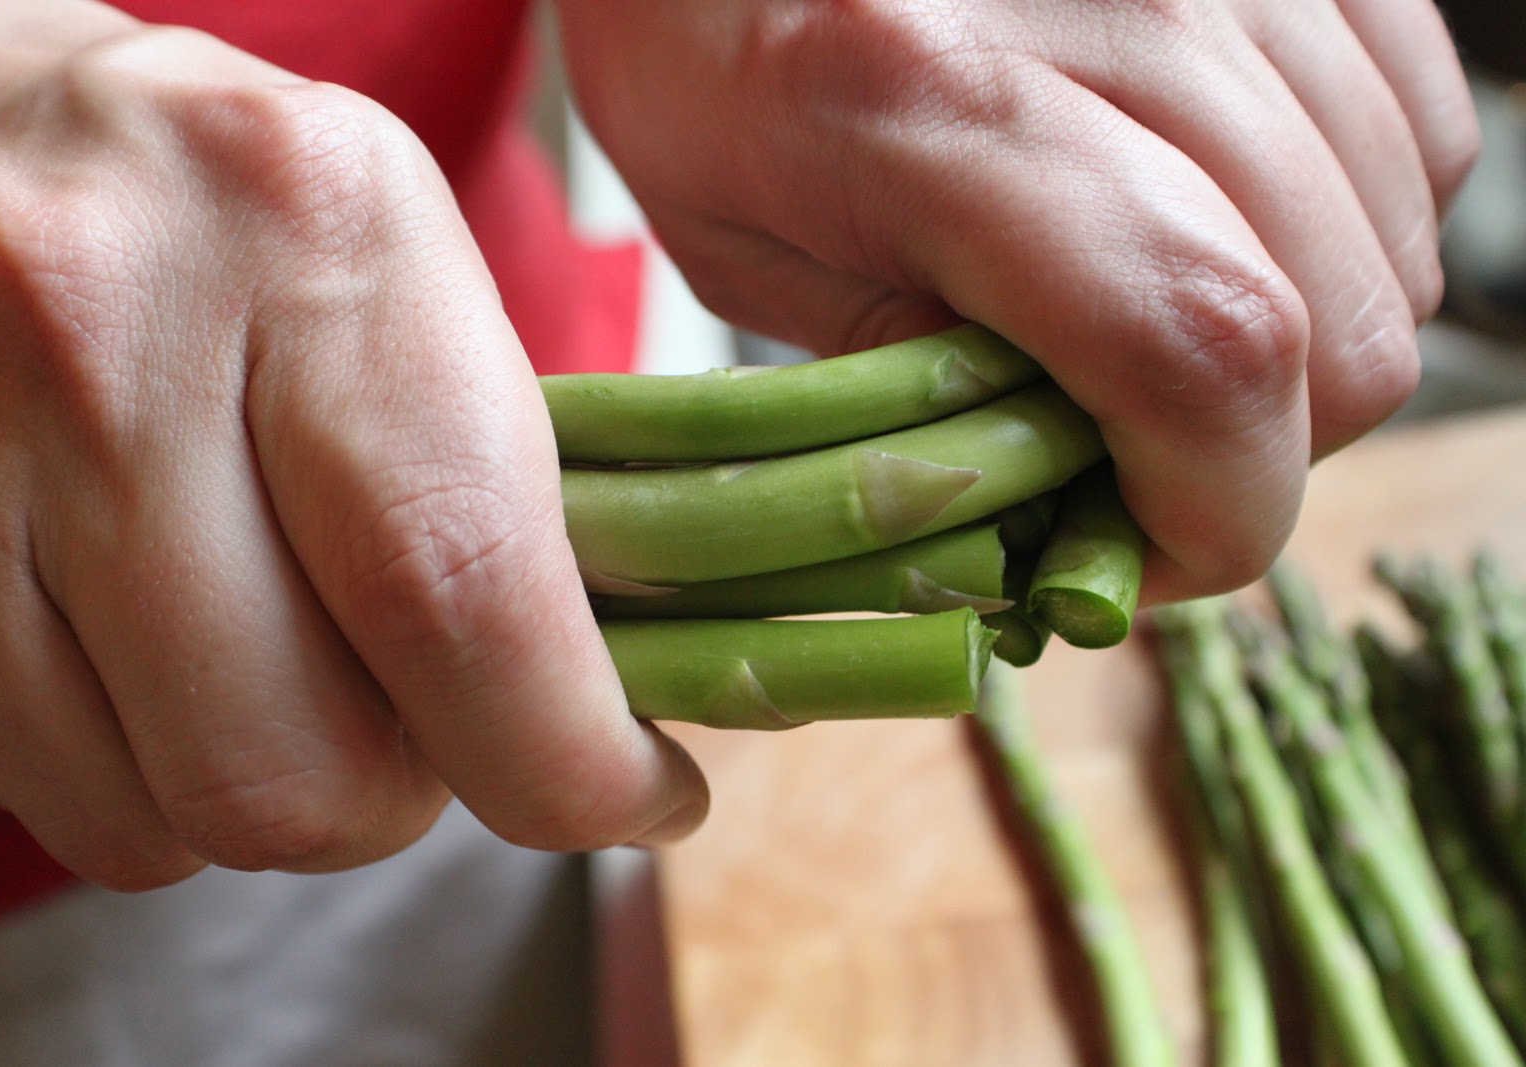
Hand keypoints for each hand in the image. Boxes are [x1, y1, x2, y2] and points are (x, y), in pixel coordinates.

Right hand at [0, 5, 704, 889]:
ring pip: (146, 814)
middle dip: (396, 800)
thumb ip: (509, 485)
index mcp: (322, 241)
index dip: (561, 758)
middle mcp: (116, 332)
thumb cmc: (236, 214)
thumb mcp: (417, 271)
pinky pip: (26, 778)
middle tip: (431, 728)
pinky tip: (162, 656)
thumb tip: (594, 710)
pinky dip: (128, 768)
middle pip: (287, 763)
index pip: (454, 592)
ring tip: (292, 680)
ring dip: (256, 797)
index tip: (623, 794)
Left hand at [555, 0, 1478, 602]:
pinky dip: (1348, 229)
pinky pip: (1421, 129)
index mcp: (932, 99)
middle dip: (1253, 454)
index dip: (1217, 507)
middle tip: (1140, 458)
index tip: (1146, 553)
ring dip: (1301, 347)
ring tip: (1164, 333)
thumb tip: (1083, 517)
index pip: (1199, 345)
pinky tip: (1225, 231)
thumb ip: (923, 396)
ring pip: (1397, 238)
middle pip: (1335, 320)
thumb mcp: (754, 262)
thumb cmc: (713, 57)